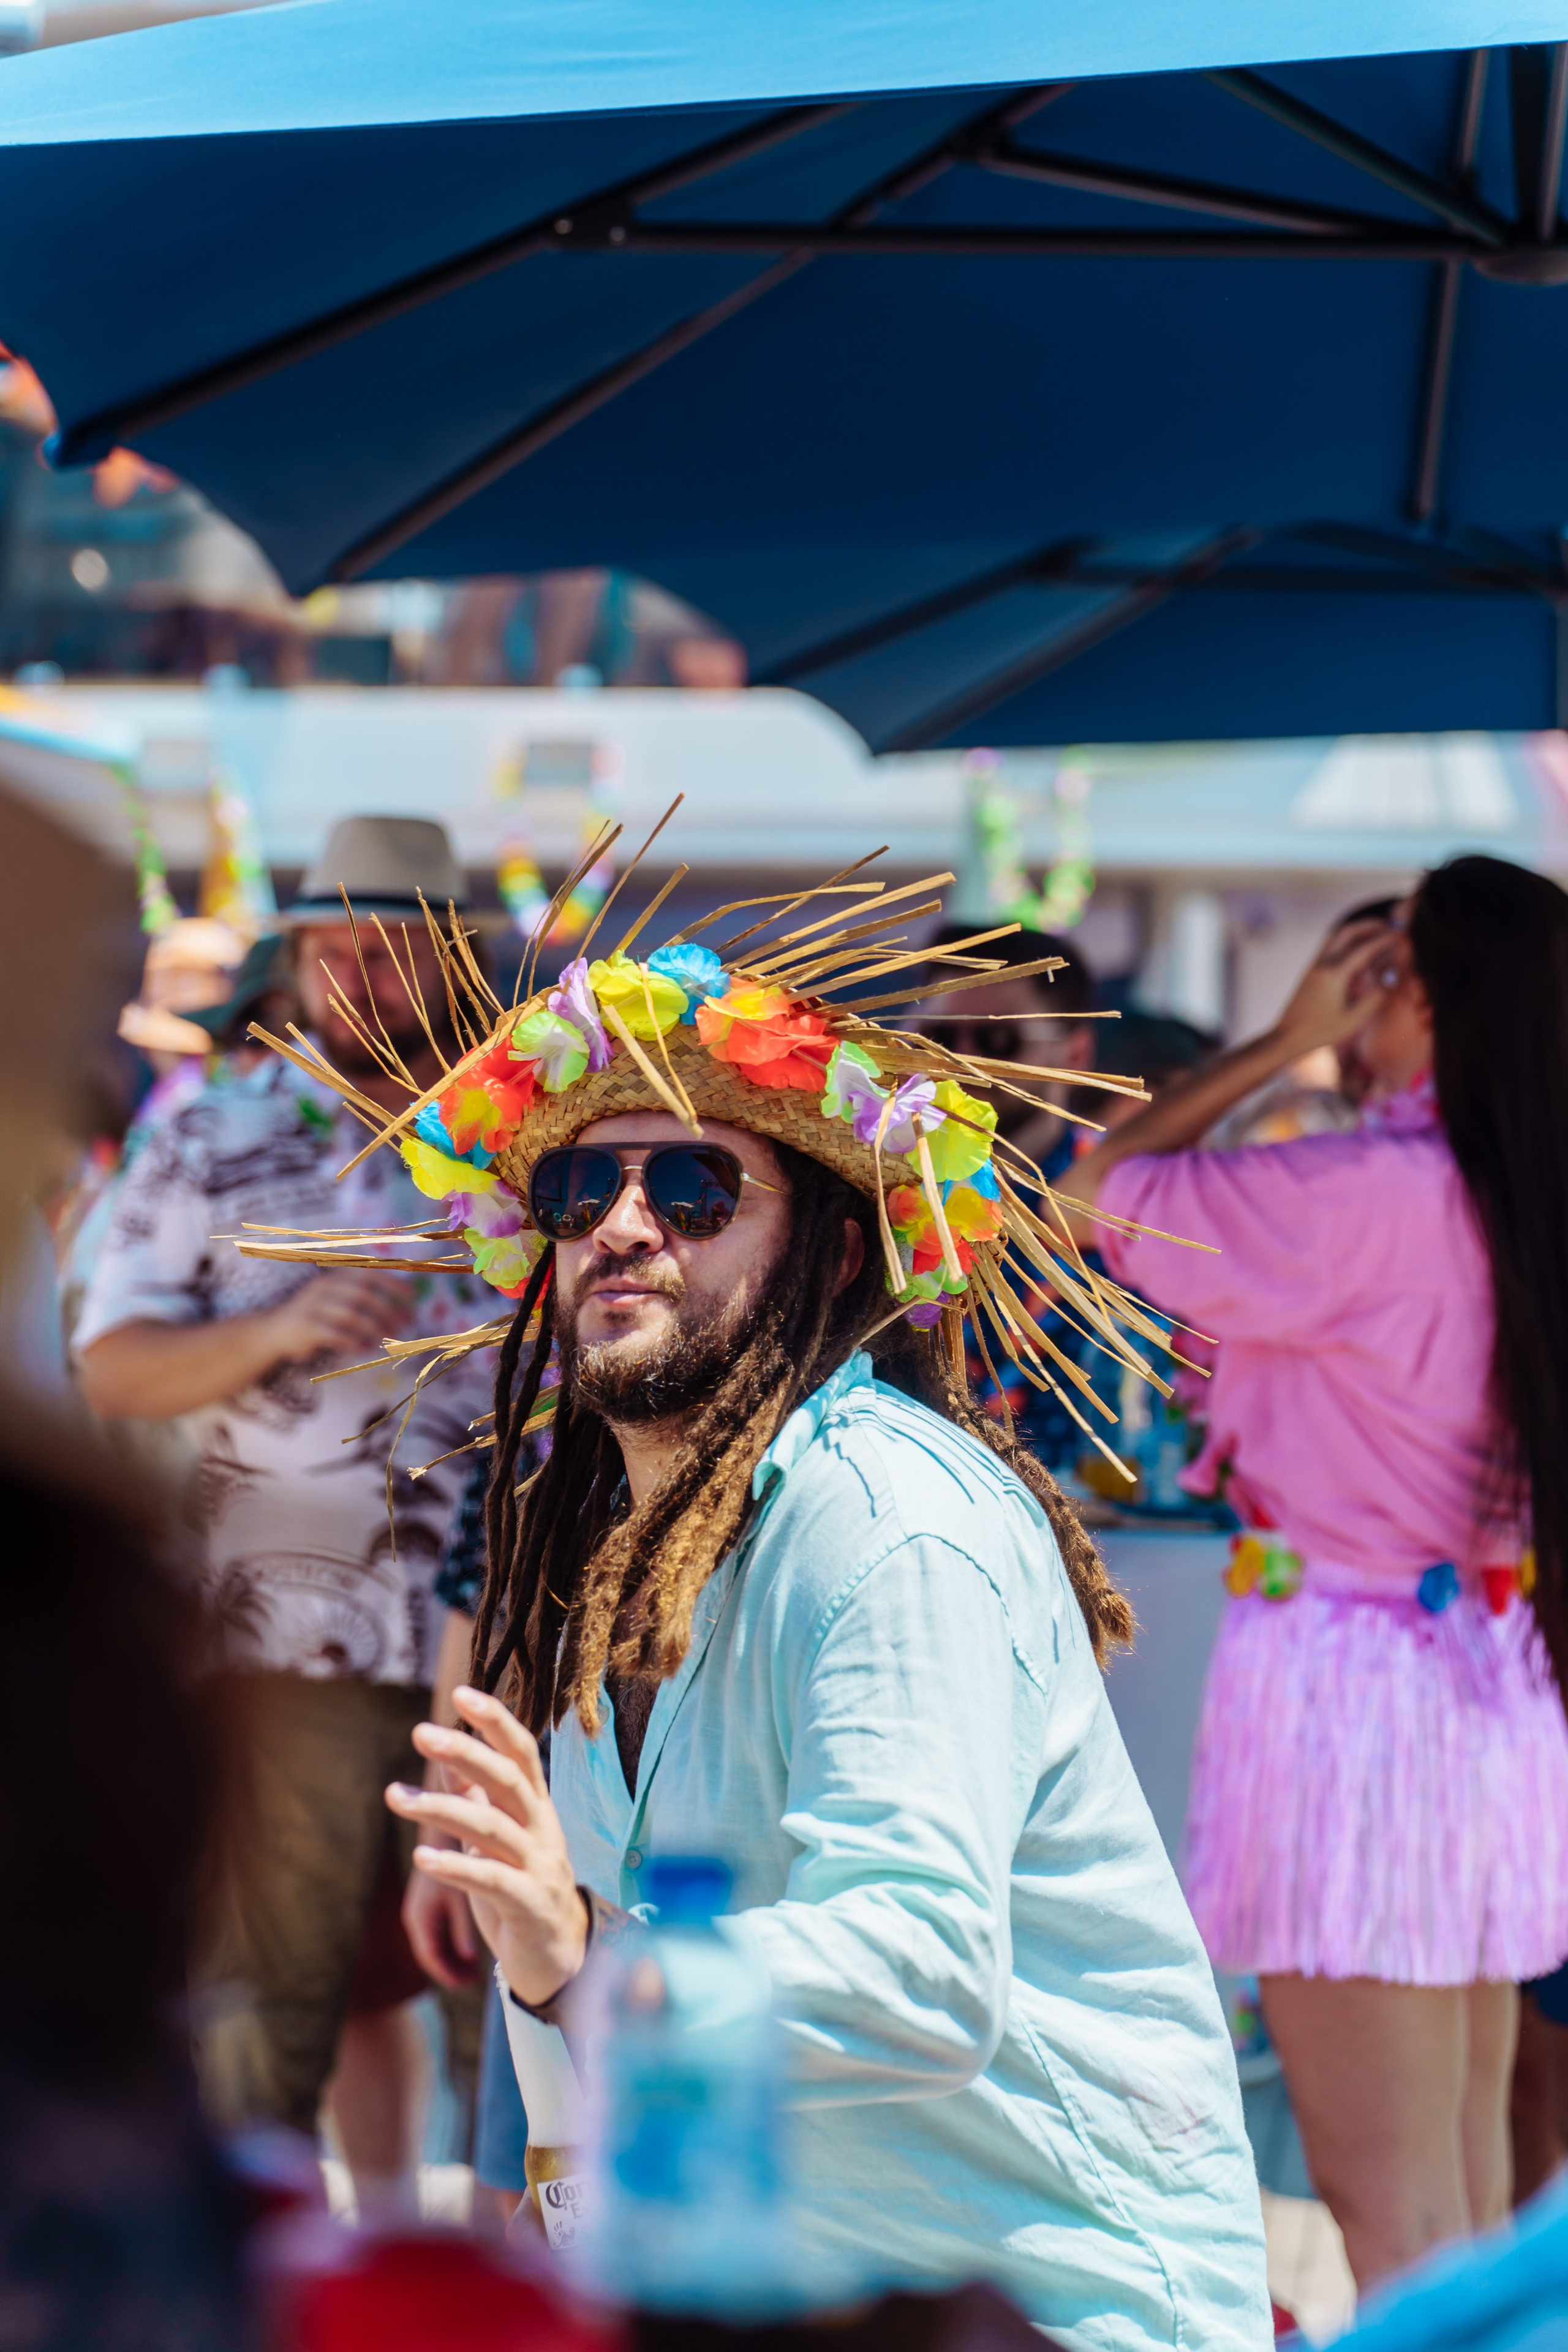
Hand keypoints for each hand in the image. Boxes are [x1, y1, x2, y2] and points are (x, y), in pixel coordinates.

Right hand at [262, 1269, 411, 1364]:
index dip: (392, 1282)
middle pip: (362, 1295)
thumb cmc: (313, 1317)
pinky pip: (336, 1334)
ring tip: (388, 1338)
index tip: (413, 1296)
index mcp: (333, 1278)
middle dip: (388, 1309)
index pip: (367, 1273)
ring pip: (351, 1315)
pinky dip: (354, 1342)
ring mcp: (313, 1307)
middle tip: (405, 1323)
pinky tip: (365, 1349)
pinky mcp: (306, 1328)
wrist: (272, 1331)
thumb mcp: (333, 1300)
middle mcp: (323, 1288)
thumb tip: (400, 1308)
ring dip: (374, 1327)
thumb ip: (360, 1298)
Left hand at [386, 1687, 588, 2008]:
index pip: (522, 1752)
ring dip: (441, 1809)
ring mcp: (541, 1867)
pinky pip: (493, 1881)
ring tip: (394, 1796)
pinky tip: (423, 1860)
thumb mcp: (497, 1841)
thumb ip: (478, 1801)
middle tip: (421, 1732)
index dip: (495, 1720)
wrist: (559, 1957)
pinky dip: (457, 1868)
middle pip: (509, 1779)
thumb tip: (449, 1761)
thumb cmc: (521, 1889)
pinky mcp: (531, 1905)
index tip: (460, 1692)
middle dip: (466, 1752)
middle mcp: (543, 1830)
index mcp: (537, 1808)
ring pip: (492, 1828)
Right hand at [401, 1851, 481, 1988]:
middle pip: (431, 1954)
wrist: (444, 1828)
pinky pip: (438, 1931)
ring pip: (435, 1943)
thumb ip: (463, 1927)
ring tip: (475, 1968)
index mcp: (420, 1917)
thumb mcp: (460, 1897)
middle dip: (451, 1969)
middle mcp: (416, 1915)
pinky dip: (452, 1942)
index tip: (470, 1983)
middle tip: (474, 1981)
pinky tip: (472, 1945)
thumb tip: (468, 1958)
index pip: (430, 1958)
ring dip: (452, 1957)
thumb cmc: (456, 1859)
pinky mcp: (429, 1901)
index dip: (450, 1974)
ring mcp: (421, 1908)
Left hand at [1273, 919, 1404, 1055]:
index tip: (1398, 935)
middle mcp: (1322, 964)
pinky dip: (1344, 944)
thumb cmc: (1321, 1031)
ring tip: (1373, 934)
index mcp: (1334, 974)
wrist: (1288, 1036)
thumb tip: (1391, 975)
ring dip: (1355, 932)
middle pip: (1346, 932)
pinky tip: (1356, 954)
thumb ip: (1376, 995)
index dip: (1384, 940)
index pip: (1364, 949)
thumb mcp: (1355, 1018)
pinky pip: (1329, 949)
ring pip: (1335, 938)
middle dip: (1368, 925)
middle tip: (1386, 925)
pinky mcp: (1309, 971)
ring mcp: (1313, 966)